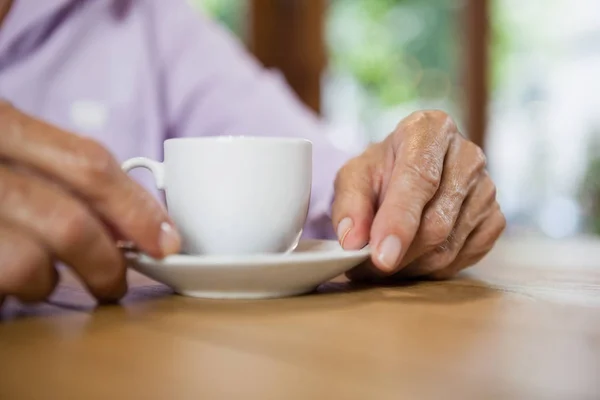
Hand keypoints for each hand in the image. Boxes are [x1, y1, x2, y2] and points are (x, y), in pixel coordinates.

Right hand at [0, 102, 180, 303]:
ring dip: (48, 282)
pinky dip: (13, 291)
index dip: (136, 208)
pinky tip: (9, 280)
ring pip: (27, 265)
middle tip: (117, 281)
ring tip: (45, 279)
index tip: (167, 239)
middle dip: (106, 261)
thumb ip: (55, 162)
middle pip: (67, 223)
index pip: (88, 166)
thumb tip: (127, 199)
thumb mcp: (4, 142)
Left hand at [332, 110, 504, 280]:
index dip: (399, 221)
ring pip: (449, 247)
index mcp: (431, 130)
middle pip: (437, 222)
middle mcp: (467, 155)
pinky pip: (464, 258)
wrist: (408, 172)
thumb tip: (352, 241)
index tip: (381, 256)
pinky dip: (433, 268)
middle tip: (368, 268)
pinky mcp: (495, 218)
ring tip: (387, 259)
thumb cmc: (381, 171)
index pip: (420, 179)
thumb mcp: (354, 176)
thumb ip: (349, 205)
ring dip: (412, 265)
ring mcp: (486, 188)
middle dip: (400, 254)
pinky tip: (415, 256)